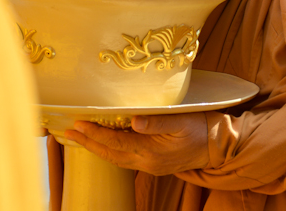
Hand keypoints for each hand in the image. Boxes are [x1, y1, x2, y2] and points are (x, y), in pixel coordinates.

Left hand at [64, 113, 209, 175]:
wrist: (216, 146)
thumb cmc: (199, 127)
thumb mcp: (180, 120)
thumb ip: (157, 122)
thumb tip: (133, 121)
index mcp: (151, 151)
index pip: (116, 142)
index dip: (96, 134)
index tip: (79, 124)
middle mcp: (147, 162)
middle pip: (110, 155)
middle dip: (89, 143)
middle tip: (69, 132)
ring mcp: (149, 166)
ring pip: (115, 160)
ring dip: (96, 149)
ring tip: (80, 138)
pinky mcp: (152, 165)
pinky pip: (124, 160)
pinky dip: (110, 152)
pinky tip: (103, 144)